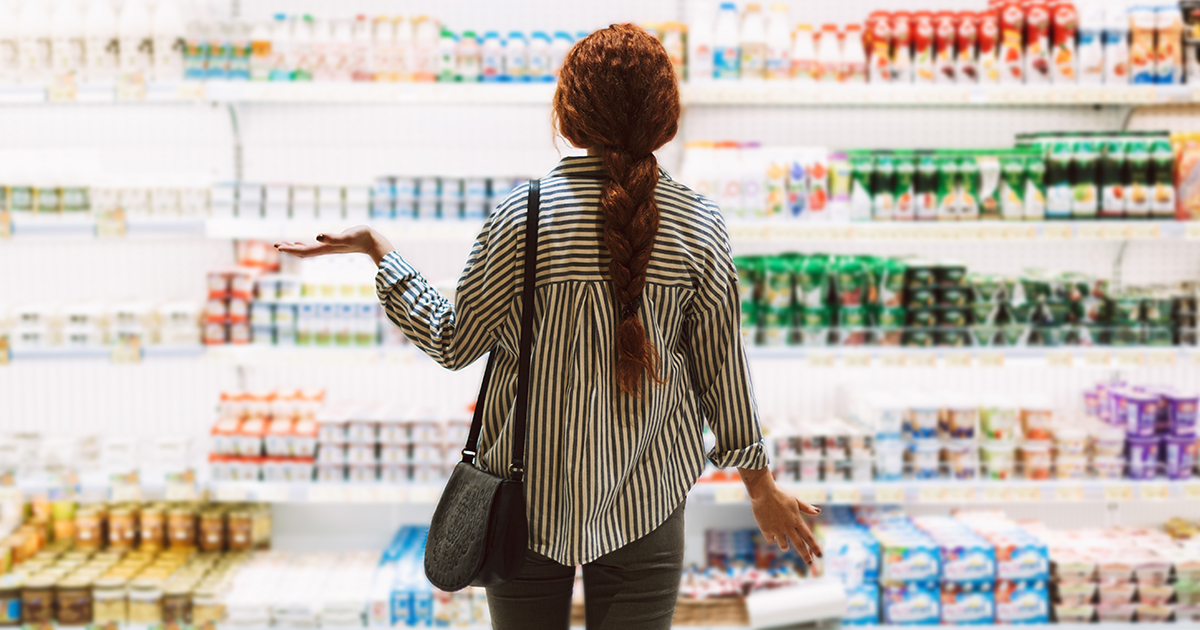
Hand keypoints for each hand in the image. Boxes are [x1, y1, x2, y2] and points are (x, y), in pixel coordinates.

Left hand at [274, 226, 394, 265]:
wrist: (374, 242)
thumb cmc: (362, 237)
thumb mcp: (347, 236)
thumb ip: (333, 238)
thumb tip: (317, 236)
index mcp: (326, 248)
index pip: (304, 251)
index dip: (290, 249)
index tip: (278, 246)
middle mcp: (325, 249)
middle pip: (303, 252)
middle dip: (289, 249)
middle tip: (276, 245)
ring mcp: (329, 248)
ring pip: (308, 250)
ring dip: (296, 248)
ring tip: (284, 245)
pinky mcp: (333, 244)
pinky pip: (315, 246)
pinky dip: (305, 245)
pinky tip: (303, 242)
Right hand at [739, 467, 821, 563]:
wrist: (762, 492)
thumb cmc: (779, 494)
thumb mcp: (795, 499)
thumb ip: (806, 507)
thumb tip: (818, 512)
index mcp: (796, 520)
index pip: (808, 537)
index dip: (815, 547)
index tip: (820, 555)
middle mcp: (788, 527)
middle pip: (799, 545)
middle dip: (805, 555)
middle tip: (810, 563)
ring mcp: (777, 530)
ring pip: (784, 546)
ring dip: (785, 546)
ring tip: (785, 545)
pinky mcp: (766, 530)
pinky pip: (771, 540)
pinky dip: (773, 538)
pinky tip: (772, 534)